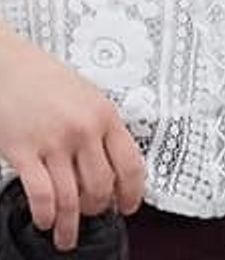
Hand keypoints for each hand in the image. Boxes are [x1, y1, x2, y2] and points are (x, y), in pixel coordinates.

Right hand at [0, 27, 144, 249]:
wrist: (11, 66)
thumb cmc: (48, 80)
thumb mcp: (88, 98)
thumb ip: (102, 128)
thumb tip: (111, 163)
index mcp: (106, 115)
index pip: (130, 163)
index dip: (133, 192)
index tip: (131, 205)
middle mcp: (84, 130)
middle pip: (101, 186)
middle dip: (98, 209)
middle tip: (94, 216)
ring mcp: (55, 142)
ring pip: (71, 198)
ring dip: (70, 224)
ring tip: (67, 236)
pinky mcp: (25, 152)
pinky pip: (42, 196)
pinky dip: (45, 216)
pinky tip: (45, 221)